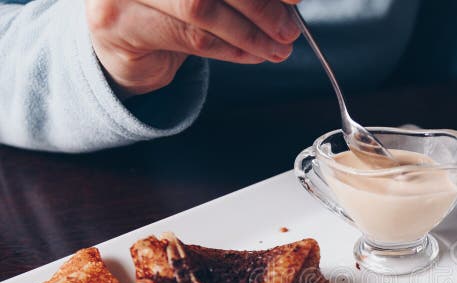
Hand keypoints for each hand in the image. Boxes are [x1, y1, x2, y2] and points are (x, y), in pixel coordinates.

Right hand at [86, 0, 302, 97]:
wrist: (122, 43)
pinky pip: (190, 38)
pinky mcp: (117, 20)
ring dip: (249, 34)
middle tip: (289, 29)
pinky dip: (230, 49)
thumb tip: (290, 0)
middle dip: (260, 6)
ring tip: (277, 48)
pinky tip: (253, 55)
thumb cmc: (171, 10)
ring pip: (200, 8)